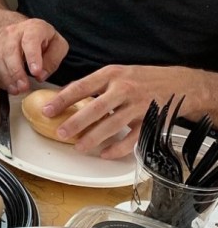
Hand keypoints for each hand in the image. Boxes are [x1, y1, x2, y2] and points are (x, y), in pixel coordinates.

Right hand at [0, 18, 68, 92]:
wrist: (22, 32)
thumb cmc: (41, 39)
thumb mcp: (57, 46)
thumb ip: (53, 60)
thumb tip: (41, 75)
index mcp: (33, 28)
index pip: (30, 41)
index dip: (32, 57)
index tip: (35, 72)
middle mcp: (13, 32)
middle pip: (10, 51)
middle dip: (16, 72)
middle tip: (23, 87)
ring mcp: (0, 42)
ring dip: (6, 78)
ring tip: (15, 90)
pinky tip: (7, 86)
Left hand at [41, 64, 190, 158]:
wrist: (181, 84)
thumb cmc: (143, 79)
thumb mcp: (118, 74)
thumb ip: (93, 85)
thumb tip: (63, 97)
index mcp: (112, 75)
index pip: (82, 87)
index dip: (62, 100)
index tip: (47, 110)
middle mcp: (124, 89)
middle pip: (95, 108)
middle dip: (76, 123)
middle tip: (61, 133)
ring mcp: (138, 105)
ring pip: (112, 125)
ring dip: (93, 138)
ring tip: (79, 147)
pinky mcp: (150, 121)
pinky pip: (132, 138)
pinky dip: (117, 148)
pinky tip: (105, 153)